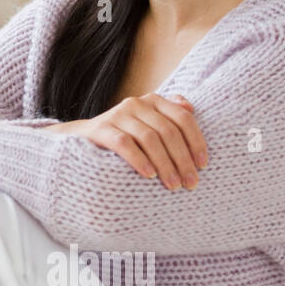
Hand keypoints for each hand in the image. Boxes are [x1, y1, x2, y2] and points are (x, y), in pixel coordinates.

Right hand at [43, 93, 207, 189]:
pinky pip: (124, 144)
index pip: (183, 118)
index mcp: (153, 100)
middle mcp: (136, 103)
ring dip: (165, 164)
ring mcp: (118, 114)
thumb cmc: (124, 135)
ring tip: (172, 185)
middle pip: (168, 131)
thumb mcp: (147, 123)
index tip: (203, 165)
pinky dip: (139, 160)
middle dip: (182, 159)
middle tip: (190, 183)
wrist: (82, 139)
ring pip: (149, 138)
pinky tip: (149, 175)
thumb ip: (168, 114)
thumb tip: (190, 107)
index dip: (196, 141)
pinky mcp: (101, 128)